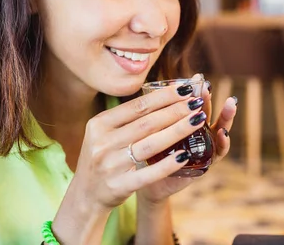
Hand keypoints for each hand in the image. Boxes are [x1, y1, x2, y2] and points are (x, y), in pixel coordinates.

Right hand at [64, 83, 207, 211]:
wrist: (86, 195)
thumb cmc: (102, 157)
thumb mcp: (103, 133)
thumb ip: (125, 116)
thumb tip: (162, 94)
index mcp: (99, 124)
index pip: (137, 106)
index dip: (164, 96)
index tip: (185, 89)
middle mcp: (103, 142)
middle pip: (147, 123)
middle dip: (176, 110)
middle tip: (197, 102)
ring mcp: (111, 165)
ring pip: (151, 144)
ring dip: (178, 130)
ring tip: (198, 120)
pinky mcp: (119, 185)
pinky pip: (149, 173)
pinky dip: (168, 164)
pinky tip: (185, 156)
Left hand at [137, 75, 237, 203]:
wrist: (147, 184)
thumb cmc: (148, 155)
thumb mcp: (150, 132)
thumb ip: (154, 115)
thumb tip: (149, 88)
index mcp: (184, 123)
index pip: (193, 104)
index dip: (197, 91)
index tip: (198, 78)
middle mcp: (197, 134)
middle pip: (208, 113)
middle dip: (210, 99)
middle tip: (210, 87)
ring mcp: (203, 148)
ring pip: (219, 129)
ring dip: (226, 116)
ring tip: (230, 104)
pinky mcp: (206, 164)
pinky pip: (218, 153)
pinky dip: (223, 143)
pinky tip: (223, 134)